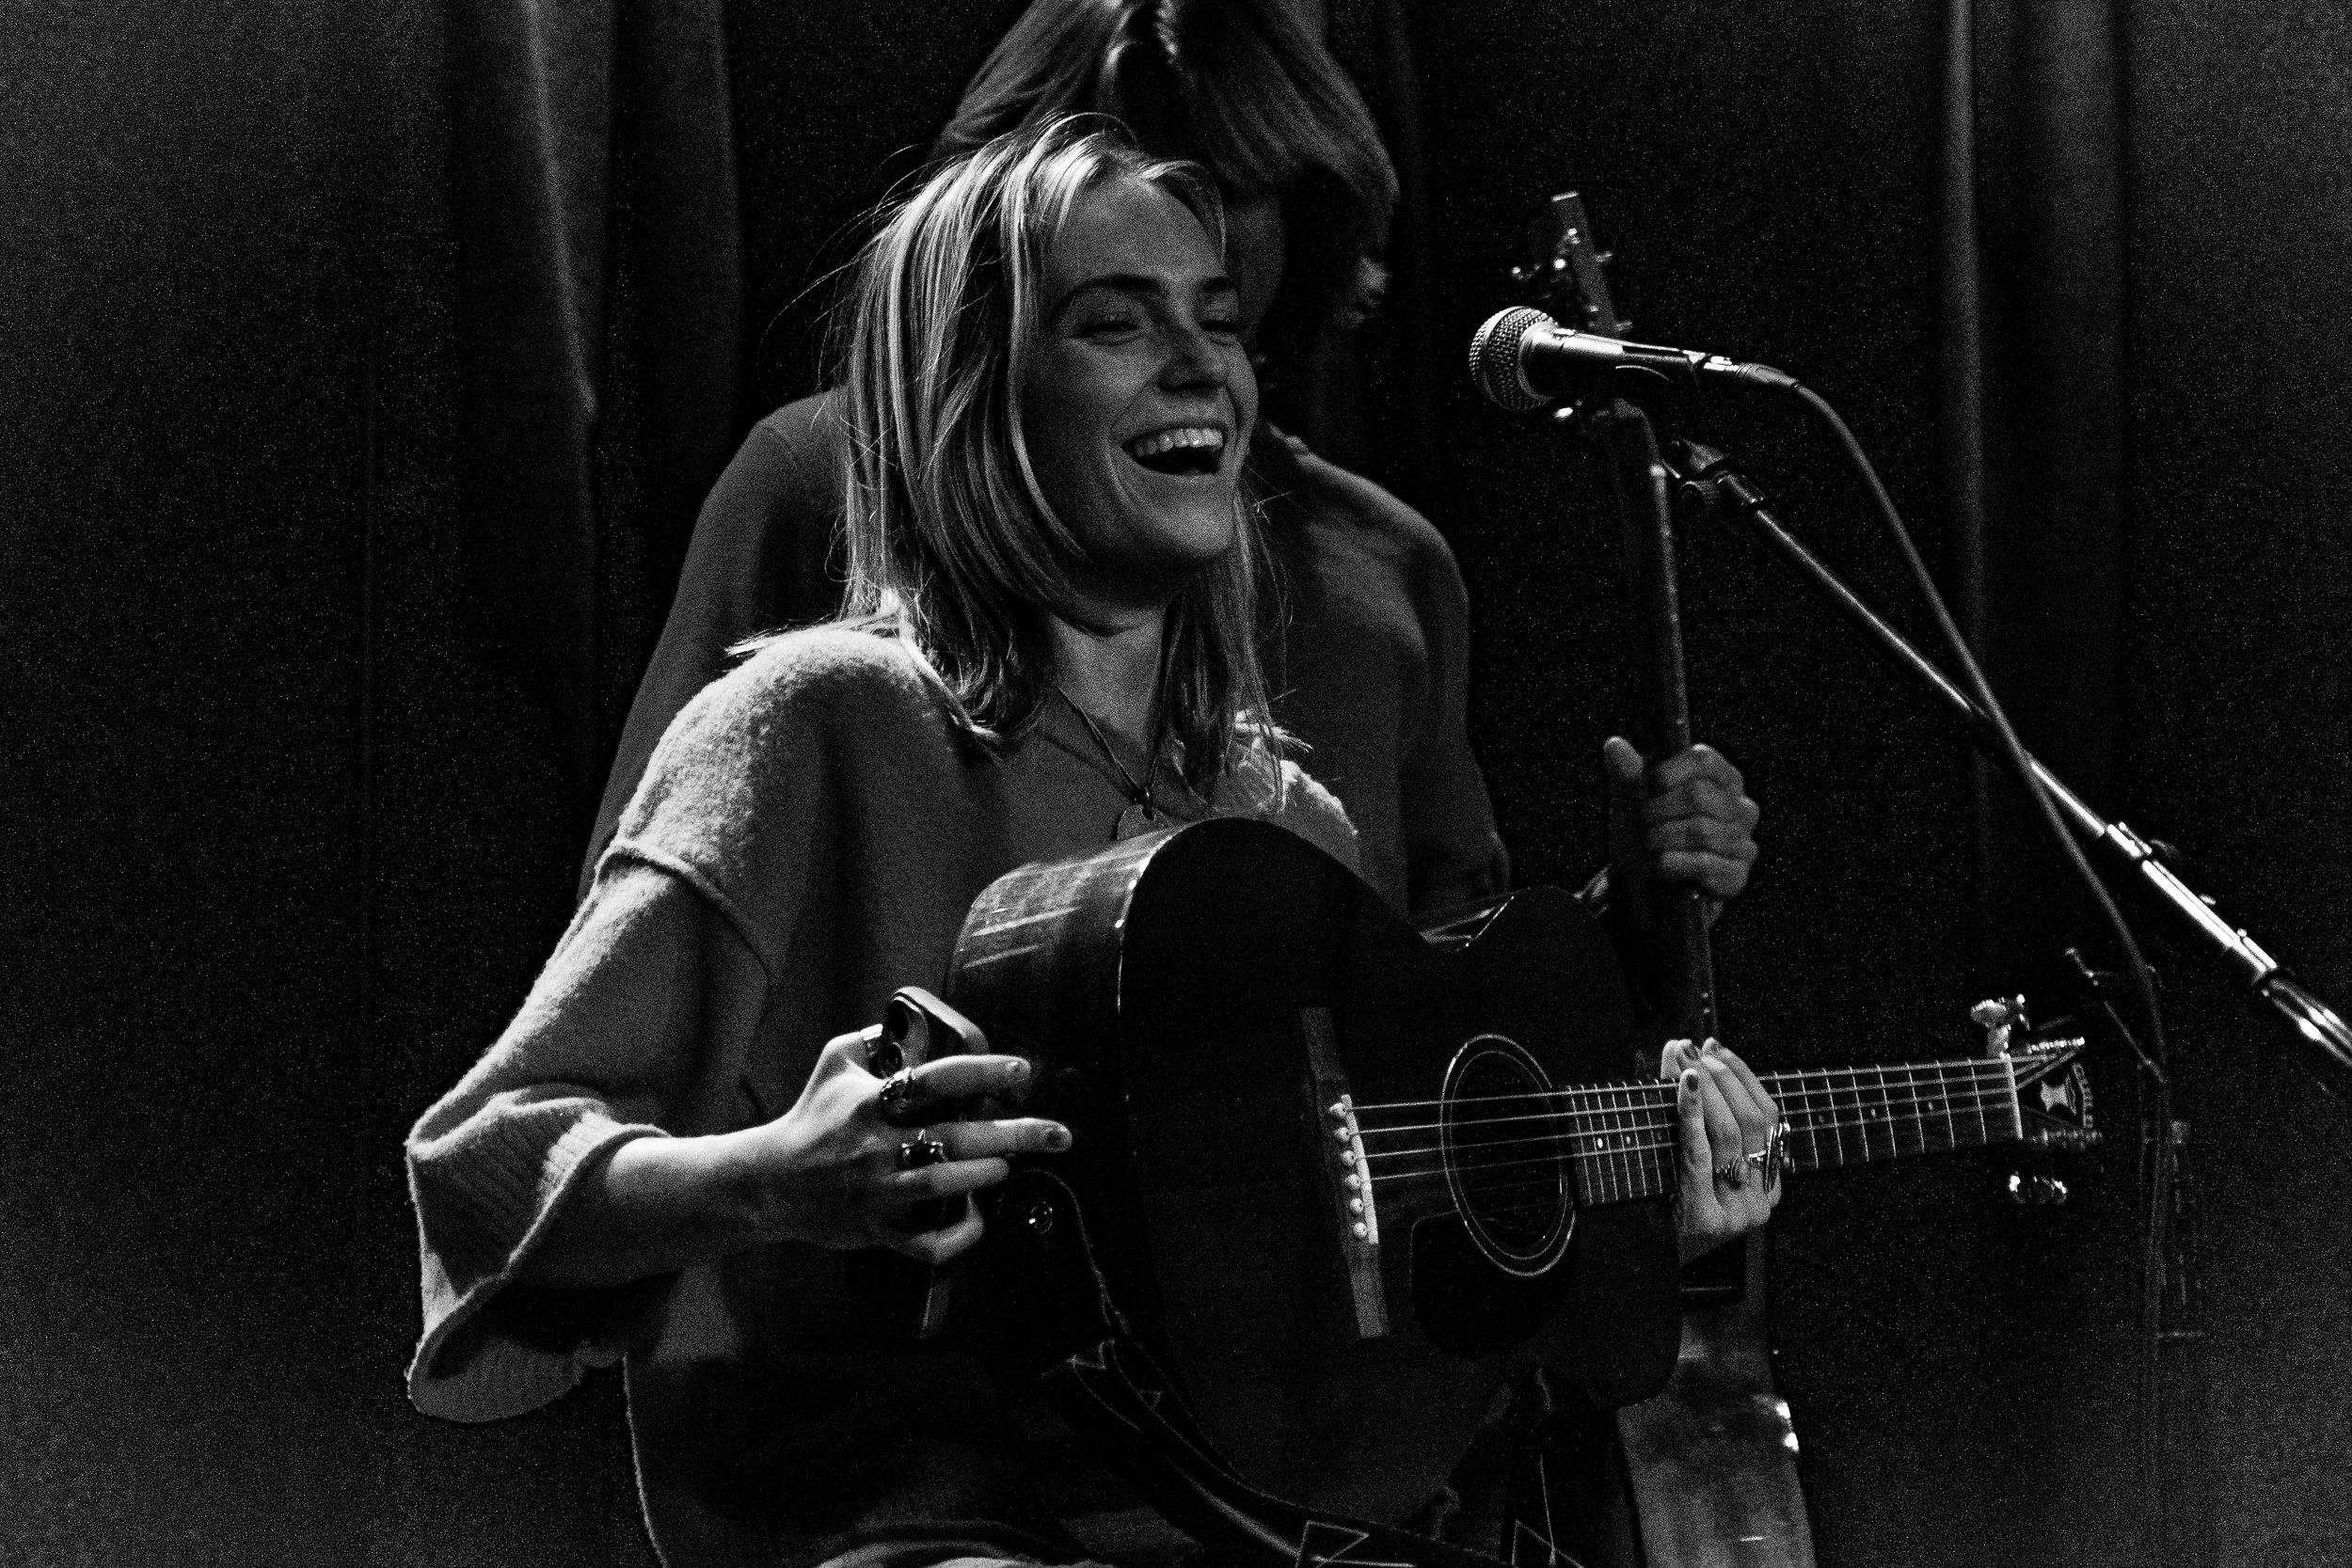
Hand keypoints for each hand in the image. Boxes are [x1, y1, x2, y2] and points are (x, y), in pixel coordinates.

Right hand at [730, 1029, 1070, 1264]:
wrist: (771, 1182)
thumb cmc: (812, 1116)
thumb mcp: (835, 1062)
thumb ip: (877, 1039)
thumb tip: (916, 1022)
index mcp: (871, 1102)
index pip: (934, 1080)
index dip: (982, 1072)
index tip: (1022, 1069)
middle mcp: (877, 1146)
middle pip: (954, 1137)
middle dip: (1012, 1134)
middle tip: (1057, 1133)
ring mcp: (878, 1191)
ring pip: (942, 1185)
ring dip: (984, 1174)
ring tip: (1007, 1165)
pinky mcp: (877, 1230)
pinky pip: (925, 1243)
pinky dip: (957, 1237)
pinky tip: (976, 1219)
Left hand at [1604, 737, 1760, 927]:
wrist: (1644, 881)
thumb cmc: (1645, 829)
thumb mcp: (1631, 799)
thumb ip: (1626, 772)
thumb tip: (1614, 745)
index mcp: (1721, 778)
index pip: (1704, 760)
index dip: (1669, 772)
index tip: (1643, 787)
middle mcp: (1741, 807)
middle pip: (1699, 796)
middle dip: (1658, 810)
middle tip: (1639, 822)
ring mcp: (1743, 842)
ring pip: (1701, 831)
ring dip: (1662, 838)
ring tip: (1645, 843)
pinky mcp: (1736, 875)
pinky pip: (1706, 864)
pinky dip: (1673, 863)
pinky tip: (1657, 865)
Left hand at [1665, 1037, 1780, 1258]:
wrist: (1654, 1261)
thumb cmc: (1673, 1202)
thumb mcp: (1694, 1157)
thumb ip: (1695, 1107)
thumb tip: (1682, 1049)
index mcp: (1770, 1183)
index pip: (1770, 1117)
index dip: (1744, 1077)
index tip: (1718, 1048)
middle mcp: (1762, 1199)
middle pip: (1750, 1121)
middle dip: (1723, 1077)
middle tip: (1697, 1050)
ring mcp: (1738, 1212)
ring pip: (1728, 1134)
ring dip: (1705, 1088)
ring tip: (1685, 1060)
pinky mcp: (1708, 1218)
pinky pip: (1699, 1153)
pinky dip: (1690, 1113)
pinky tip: (1683, 1085)